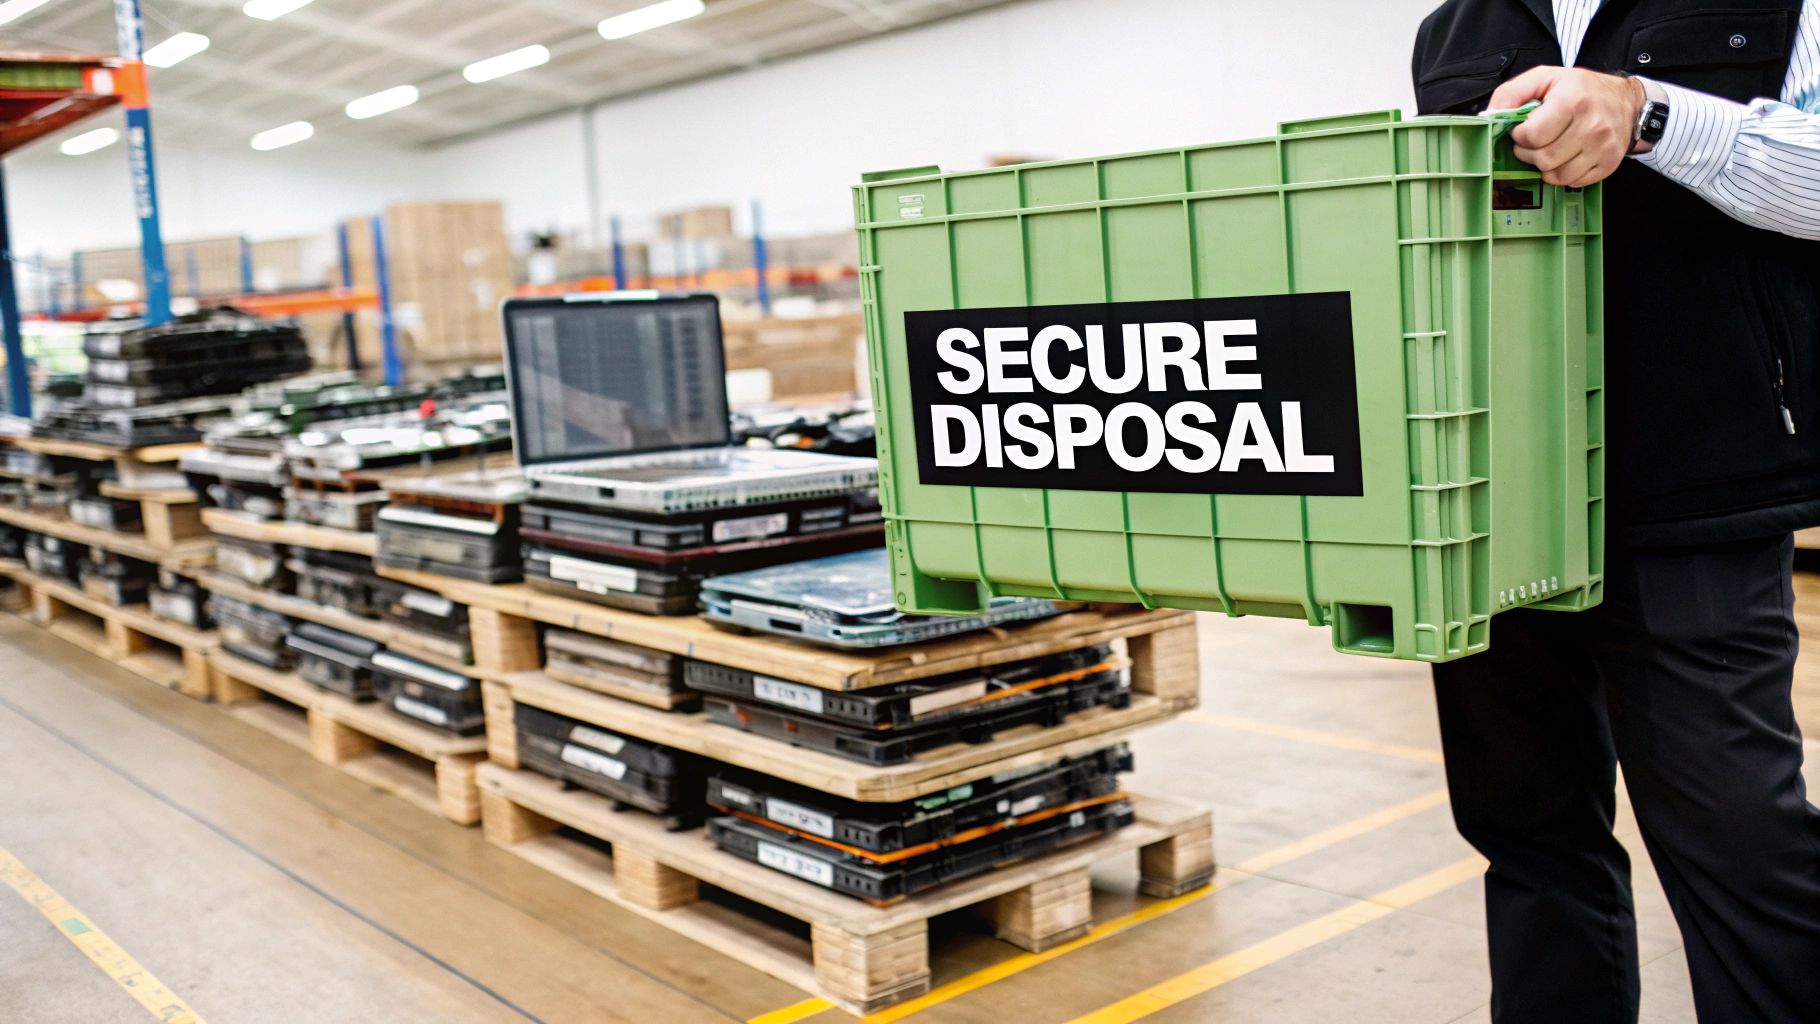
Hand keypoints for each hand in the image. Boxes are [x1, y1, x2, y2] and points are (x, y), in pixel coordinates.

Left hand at [1489, 67, 1644, 185]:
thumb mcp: (1545, 77)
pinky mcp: (1608, 164)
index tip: (1524, 129)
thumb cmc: (1582, 89)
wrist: (1626, 101)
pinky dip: (1562, 174)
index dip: (1521, 136)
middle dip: (1529, 153)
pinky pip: (1572, 182)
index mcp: (1574, 101)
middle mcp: (1592, 126)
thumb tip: (1491, 115)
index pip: (1533, 135)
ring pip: (1556, 176)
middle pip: (1543, 159)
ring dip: (1544, 166)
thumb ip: (1512, 93)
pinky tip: (1565, 157)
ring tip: (1549, 149)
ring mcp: (1602, 148)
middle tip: (1534, 142)